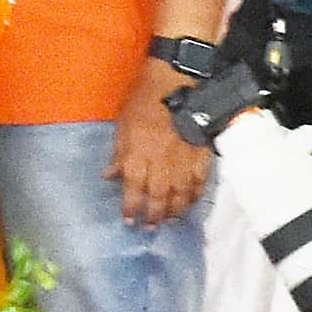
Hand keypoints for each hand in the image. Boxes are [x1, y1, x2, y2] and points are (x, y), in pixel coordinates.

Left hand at [109, 78, 211, 226]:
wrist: (178, 83)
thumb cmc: (144, 100)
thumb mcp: (122, 125)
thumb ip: (118, 154)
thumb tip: (109, 176)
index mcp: (137, 158)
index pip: (133, 192)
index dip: (131, 209)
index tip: (129, 222)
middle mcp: (161, 166)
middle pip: (158, 199)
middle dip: (153, 216)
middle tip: (150, 228)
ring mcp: (184, 163)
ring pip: (181, 196)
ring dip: (175, 211)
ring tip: (170, 221)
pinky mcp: (202, 157)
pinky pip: (200, 183)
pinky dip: (195, 196)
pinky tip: (191, 203)